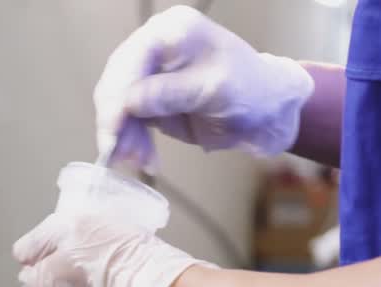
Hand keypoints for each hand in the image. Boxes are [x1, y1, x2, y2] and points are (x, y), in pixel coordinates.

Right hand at [94, 5, 313, 169]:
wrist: (267, 112)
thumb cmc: (251, 91)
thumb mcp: (214, 89)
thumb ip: (171, 93)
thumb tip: (129, 103)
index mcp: (170, 31)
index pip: (129, 62)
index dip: (117, 98)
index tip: (113, 133)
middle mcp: (154, 47)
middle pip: (116, 84)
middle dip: (116, 122)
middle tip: (120, 154)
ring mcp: (151, 74)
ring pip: (118, 106)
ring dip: (123, 136)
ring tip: (139, 161)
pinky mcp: (151, 100)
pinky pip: (129, 121)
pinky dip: (132, 141)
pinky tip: (145, 159)